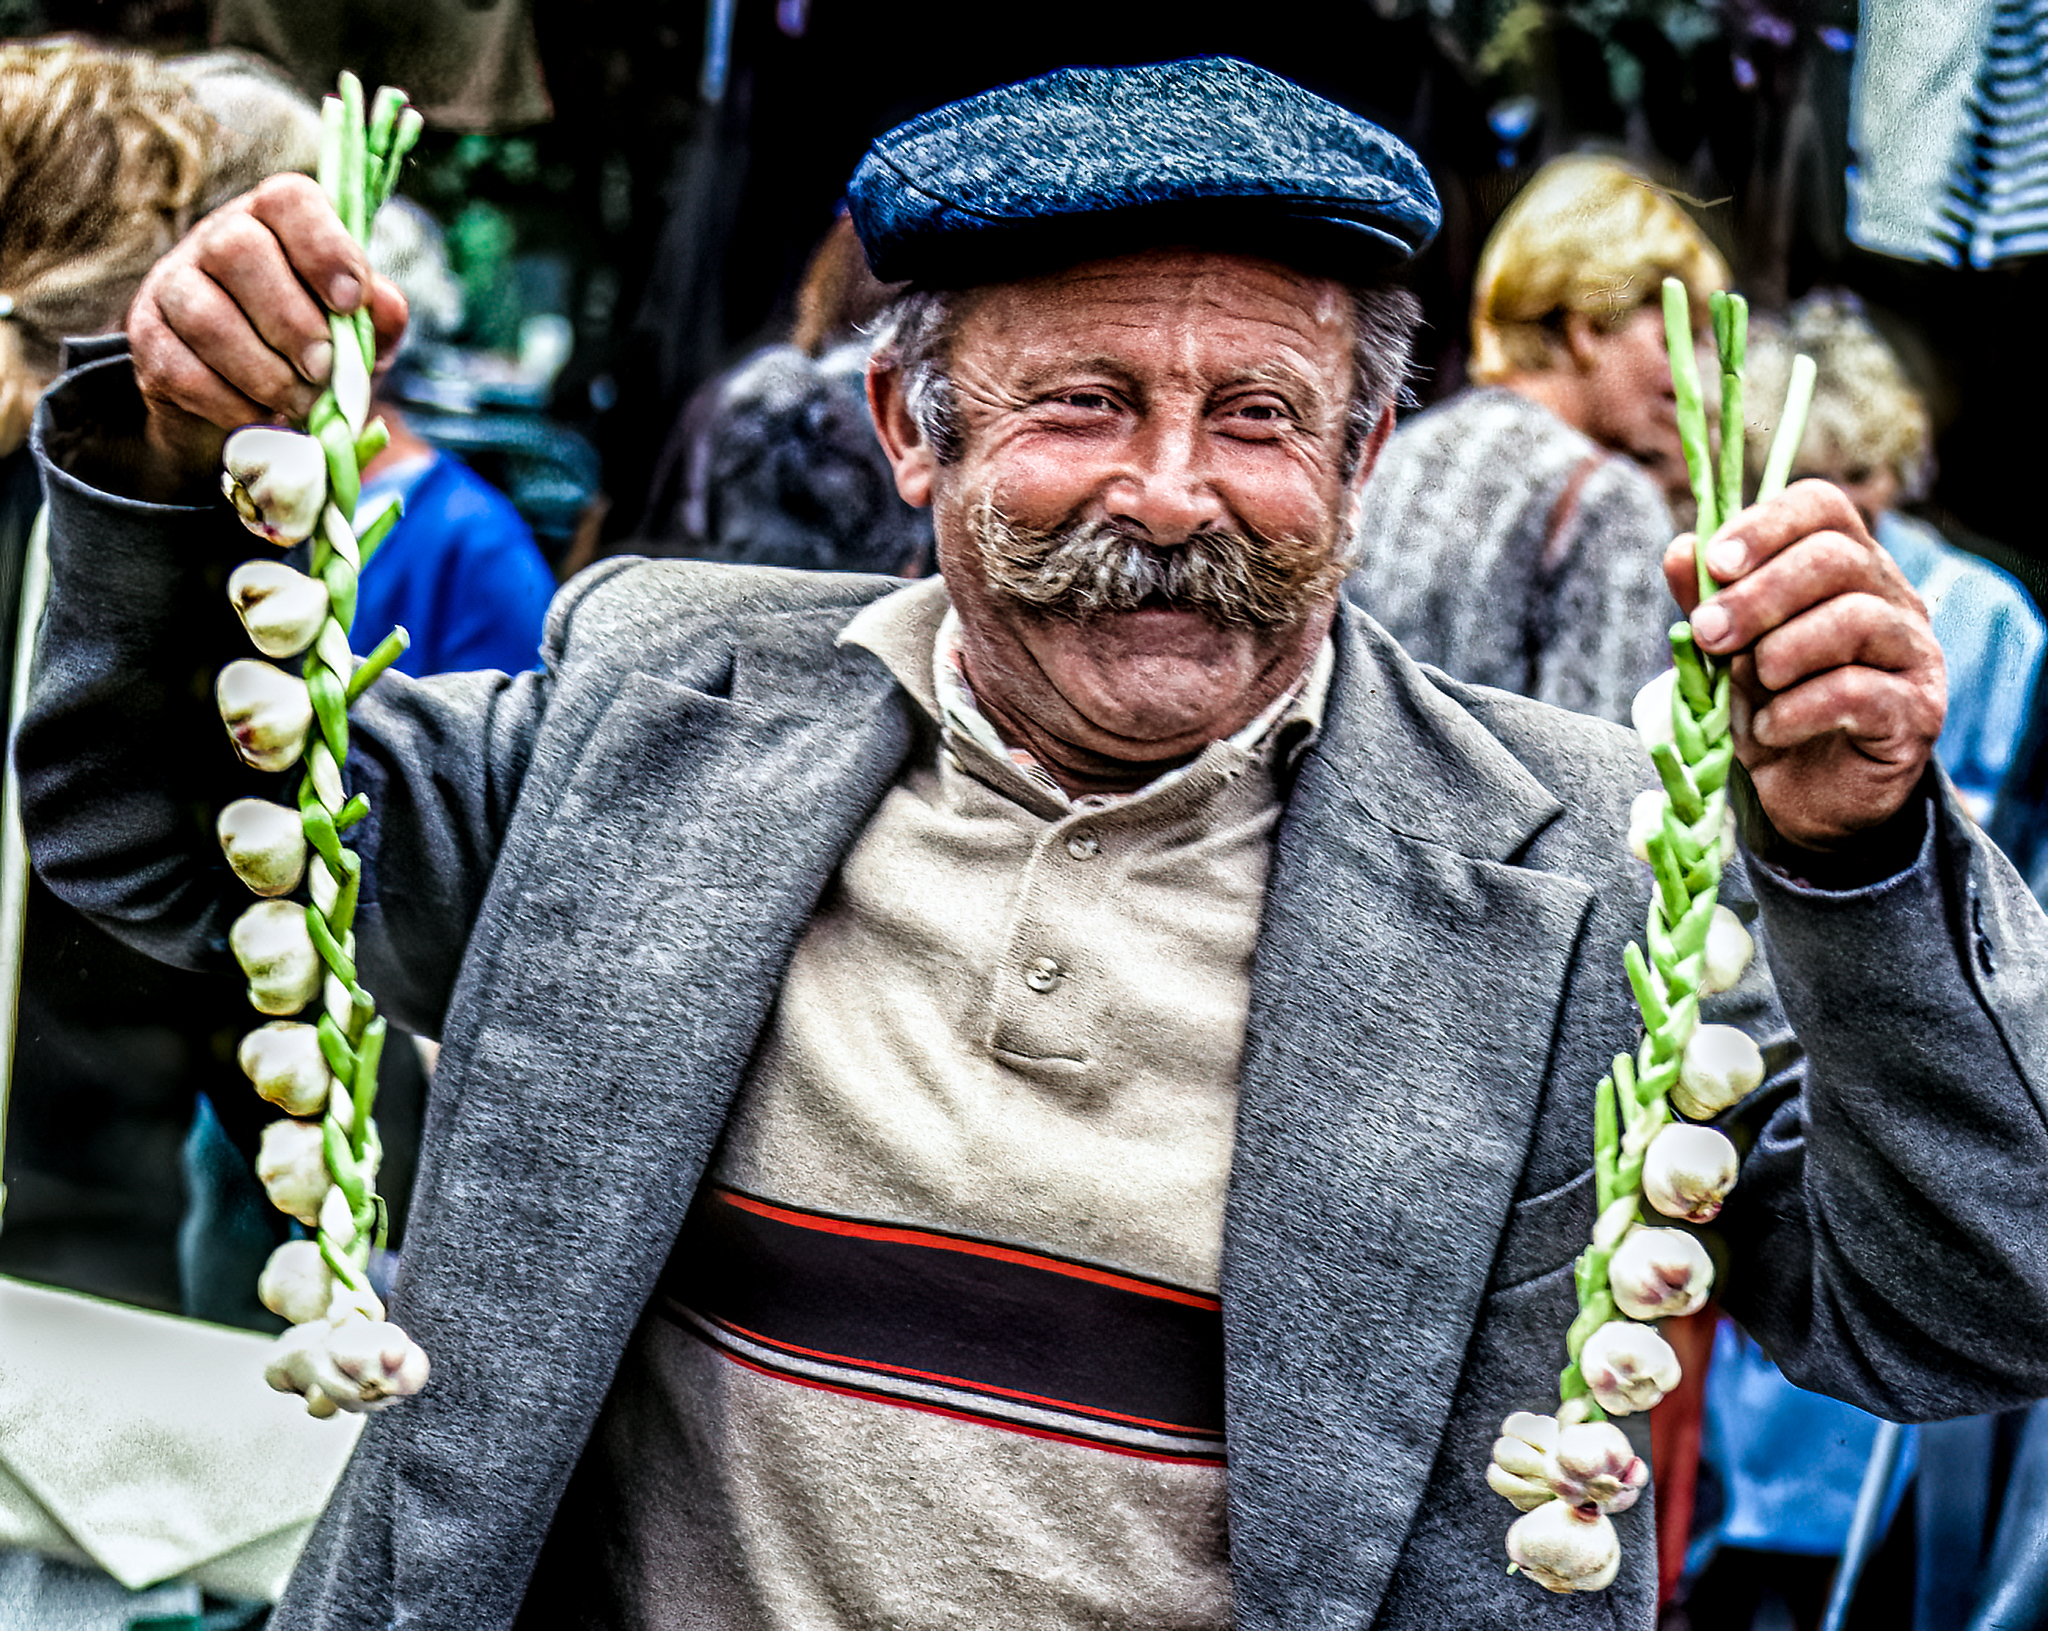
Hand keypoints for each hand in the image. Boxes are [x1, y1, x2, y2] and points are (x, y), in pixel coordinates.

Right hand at [127, 173, 407, 491]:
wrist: (252, 406)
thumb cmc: (316, 352)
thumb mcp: (359, 334)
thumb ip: (378, 316)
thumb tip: (383, 304)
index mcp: (276, 222)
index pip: (289, 201)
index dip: (324, 247)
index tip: (352, 301)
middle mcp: (215, 238)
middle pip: (237, 250)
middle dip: (291, 321)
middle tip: (323, 368)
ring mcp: (171, 285)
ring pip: (204, 315)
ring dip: (263, 370)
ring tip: (299, 400)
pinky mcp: (147, 339)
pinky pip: (181, 369)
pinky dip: (231, 402)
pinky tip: (260, 415)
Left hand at [1661, 480, 1944, 850]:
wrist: (1810, 798)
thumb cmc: (1771, 710)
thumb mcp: (1726, 654)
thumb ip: (1707, 601)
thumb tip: (1680, 550)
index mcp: (1846, 566)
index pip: (1822, 507)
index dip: (1766, 525)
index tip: (1715, 563)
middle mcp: (1891, 598)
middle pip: (1836, 558)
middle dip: (1758, 596)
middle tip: (1708, 635)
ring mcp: (1913, 652)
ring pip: (1856, 618)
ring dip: (1780, 653)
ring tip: (1750, 686)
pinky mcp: (1917, 711)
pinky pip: (1858, 691)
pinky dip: (1798, 709)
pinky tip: (1771, 730)